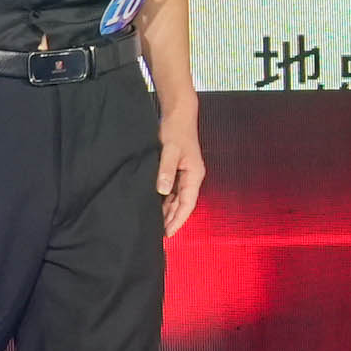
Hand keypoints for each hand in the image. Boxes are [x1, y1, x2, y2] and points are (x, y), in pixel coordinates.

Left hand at [154, 107, 206, 237]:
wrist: (179, 115)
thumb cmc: (176, 131)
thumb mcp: (169, 150)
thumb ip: (165, 170)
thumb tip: (162, 191)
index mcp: (194, 175)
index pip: (188, 203)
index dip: (178, 219)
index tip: (169, 233)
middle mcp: (192, 177)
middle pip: (183, 204)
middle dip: (173, 219)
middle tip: (158, 234)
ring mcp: (185, 174)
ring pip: (177, 199)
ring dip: (168, 211)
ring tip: (156, 224)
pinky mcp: (177, 170)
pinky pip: (172, 190)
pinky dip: (165, 201)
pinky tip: (155, 207)